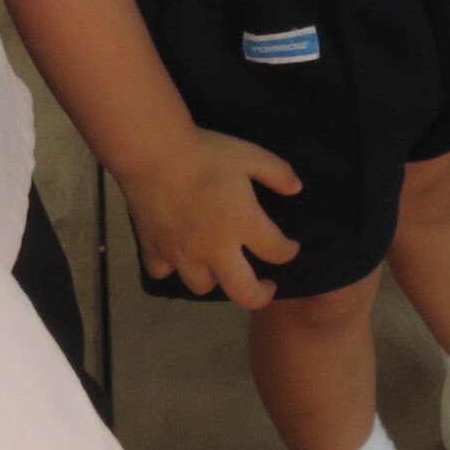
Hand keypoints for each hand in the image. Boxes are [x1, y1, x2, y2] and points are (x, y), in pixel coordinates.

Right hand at [116, 128, 302, 308]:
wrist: (154, 154)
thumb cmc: (207, 154)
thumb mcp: (251, 156)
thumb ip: (278, 173)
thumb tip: (297, 189)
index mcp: (242, 224)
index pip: (276, 251)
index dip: (289, 252)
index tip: (292, 247)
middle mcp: (214, 249)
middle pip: (242, 292)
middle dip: (260, 295)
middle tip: (266, 286)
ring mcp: (181, 254)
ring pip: (202, 287)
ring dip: (216, 280)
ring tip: (222, 268)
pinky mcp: (153, 249)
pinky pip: (163, 273)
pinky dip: (172, 270)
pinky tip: (179, 258)